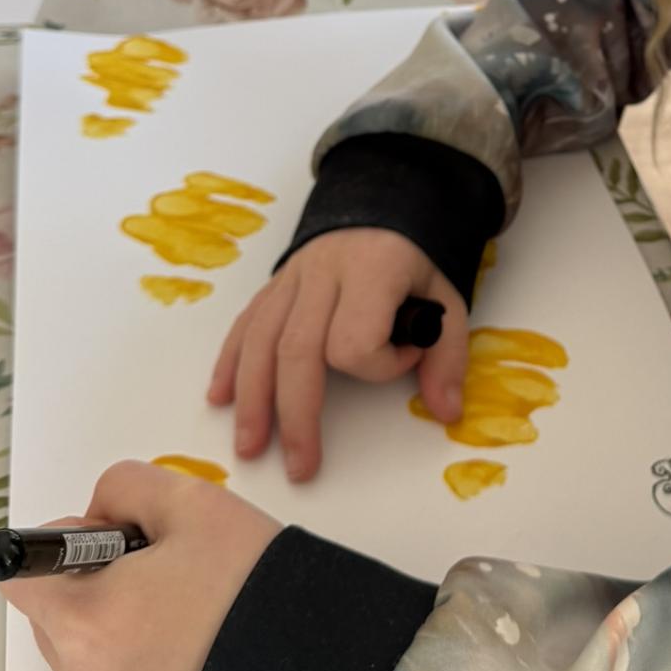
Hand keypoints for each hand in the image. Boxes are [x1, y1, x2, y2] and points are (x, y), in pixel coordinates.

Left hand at [0, 461, 279, 670]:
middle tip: (164, 573)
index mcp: (85, 620)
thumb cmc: (251, 584)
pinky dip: (132, 664)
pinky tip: (187, 650)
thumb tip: (97, 516)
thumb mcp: (193, 501)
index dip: (62, 546)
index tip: (113, 541)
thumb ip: (124, 487)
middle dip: (94, 584)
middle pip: (52, 612)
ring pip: (80, 650)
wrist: (313, 666)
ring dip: (112, 624)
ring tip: (184, 614)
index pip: (21, 574)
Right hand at [207, 229, 467, 483]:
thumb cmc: (415, 261)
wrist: (384, 204)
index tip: (408, 356)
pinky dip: (231, 363)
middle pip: (296, 351)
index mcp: (372, 270)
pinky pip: (245, 325)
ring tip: (250, 447)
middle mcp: (323, 271)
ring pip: (260, 341)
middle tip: (300, 466)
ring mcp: (292, 277)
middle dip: (295, 416)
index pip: (356, 340)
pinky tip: (221, 398)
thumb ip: (449, 355)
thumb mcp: (448, 299)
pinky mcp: (273, 285)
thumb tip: (446, 411)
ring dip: (252, 399)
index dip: (381, 366)